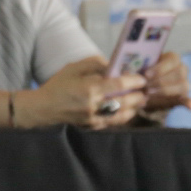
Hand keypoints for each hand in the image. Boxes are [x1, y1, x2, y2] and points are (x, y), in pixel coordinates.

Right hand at [24, 57, 147, 128]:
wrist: (43, 108)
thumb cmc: (59, 85)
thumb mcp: (74, 68)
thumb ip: (95, 64)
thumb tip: (115, 66)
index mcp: (89, 89)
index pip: (119, 84)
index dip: (134, 81)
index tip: (142, 78)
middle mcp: (93, 105)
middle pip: (125, 101)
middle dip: (138, 95)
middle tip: (146, 89)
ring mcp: (93, 118)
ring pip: (123, 115)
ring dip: (135, 107)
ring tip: (141, 99)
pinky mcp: (93, 126)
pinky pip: (114, 122)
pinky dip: (124, 115)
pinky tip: (129, 109)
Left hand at [140, 51, 190, 113]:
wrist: (143, 91)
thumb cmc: (141, 76)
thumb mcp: (138, 69)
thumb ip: (136, 68)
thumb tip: (127, 73)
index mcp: (172, 58)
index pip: (173, 59)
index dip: (160, 68)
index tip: (146, 75)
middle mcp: (182, 69)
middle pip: (179, 73)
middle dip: (161, 81)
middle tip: (145, 87)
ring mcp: (185, 83)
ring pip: (183, 86)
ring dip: (166, 91)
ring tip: (149, 94)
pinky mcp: (184, 98)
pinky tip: (190, 106)